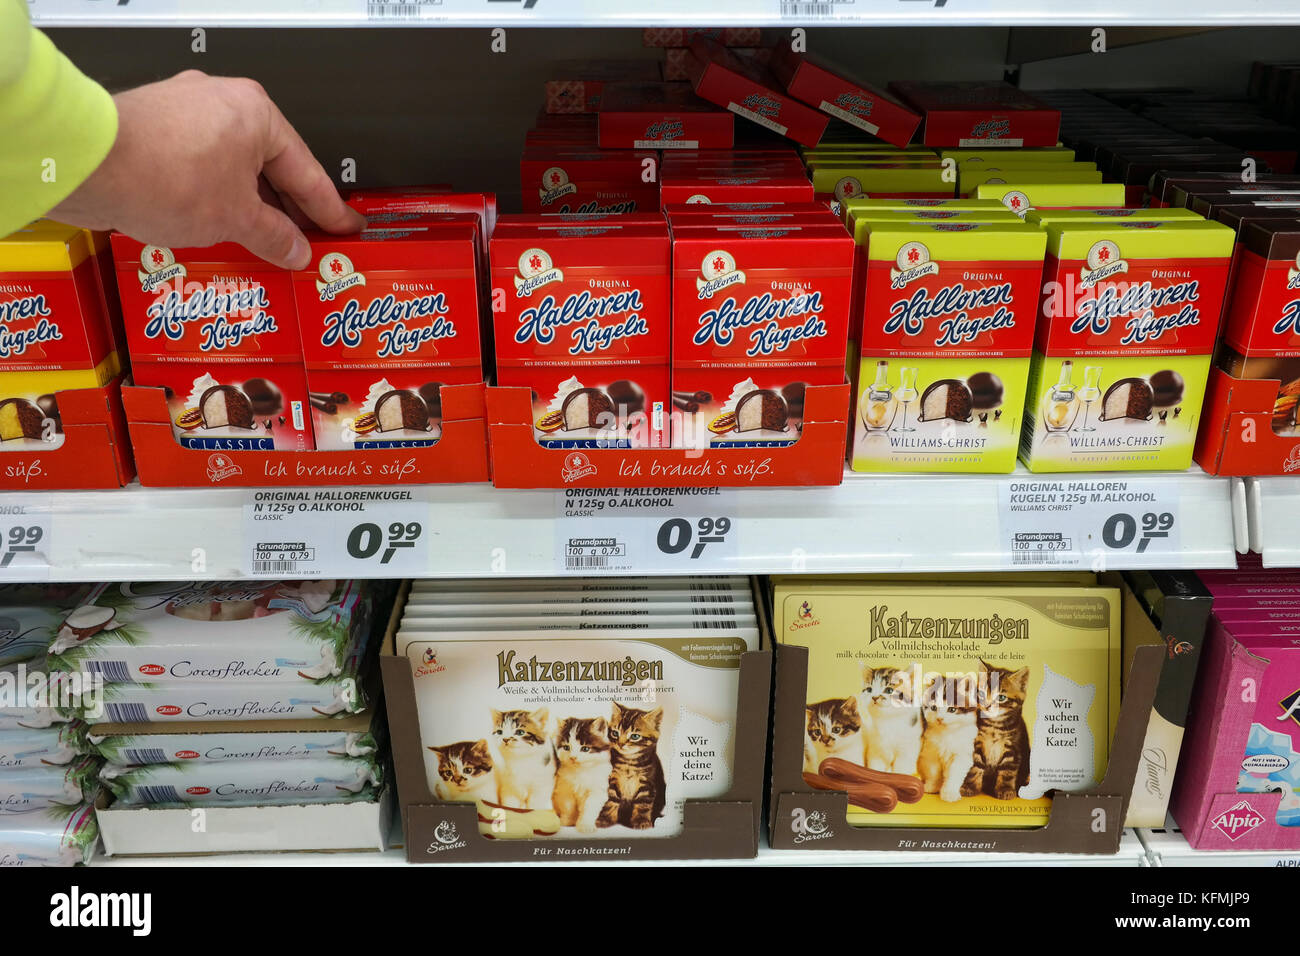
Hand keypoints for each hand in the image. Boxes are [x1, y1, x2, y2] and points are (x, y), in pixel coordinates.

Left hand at [50, 70, 363, 269]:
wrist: (87, 163)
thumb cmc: (161, 173)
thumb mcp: (236, 218)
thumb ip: (275, 236)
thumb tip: (295, 249)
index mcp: (258, 113)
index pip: (307, 172)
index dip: (330, 211)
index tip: (345, 229)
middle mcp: (222, 103)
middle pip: (270, 168)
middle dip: (288, 211)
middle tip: (308, 243)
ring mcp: (184, 113)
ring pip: (233, 169)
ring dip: (249, 208)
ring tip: (263, 244)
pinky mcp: (155, 130)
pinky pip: (201, 169)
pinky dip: (215, 199)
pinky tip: (218, 228)